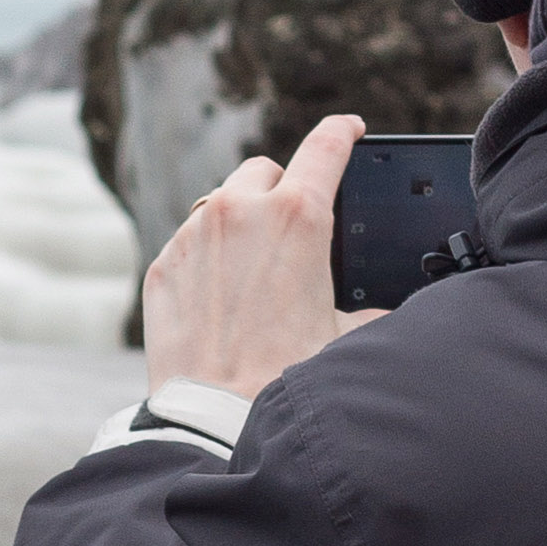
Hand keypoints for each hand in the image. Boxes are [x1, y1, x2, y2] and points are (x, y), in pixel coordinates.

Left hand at [140, 115, 366, 398]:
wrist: (217, 416)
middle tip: (293, 231)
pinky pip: (191, 241)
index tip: (349, 129)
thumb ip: (368, 304)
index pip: (325, 146)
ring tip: (253, 269)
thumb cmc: (285, 376)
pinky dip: (208, 256)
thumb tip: (383, 309)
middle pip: (267, 172)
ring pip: (222, 202)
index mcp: (298, 217)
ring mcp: (194, 234)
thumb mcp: (345, 334)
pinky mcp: (163, 264)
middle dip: (282, 192)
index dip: (343, 132)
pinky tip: (220, 297)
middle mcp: (241, 210)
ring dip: (241, 221)